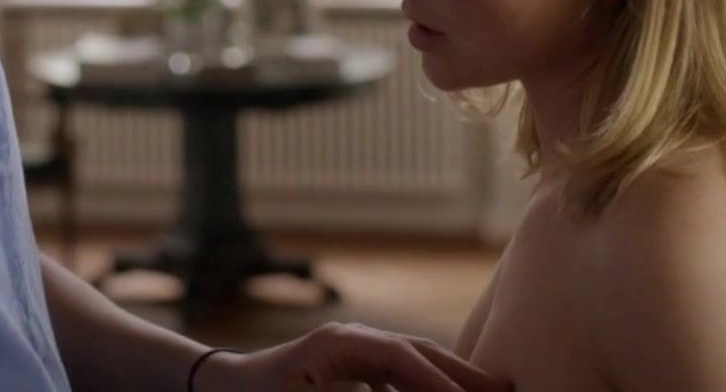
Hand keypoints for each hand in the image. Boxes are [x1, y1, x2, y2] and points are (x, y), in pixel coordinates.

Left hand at [195, 322, 512, 391]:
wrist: (220, 390)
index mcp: (341, 343)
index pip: (405, 358)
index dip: (441, 382)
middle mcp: (351, 339)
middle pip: (418, 351)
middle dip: (462, 373)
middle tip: (505, 391)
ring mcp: (351, 349)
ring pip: (413, 360)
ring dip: (448, 378)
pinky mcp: (349, 364)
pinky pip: (397, 372)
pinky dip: (423, 383)